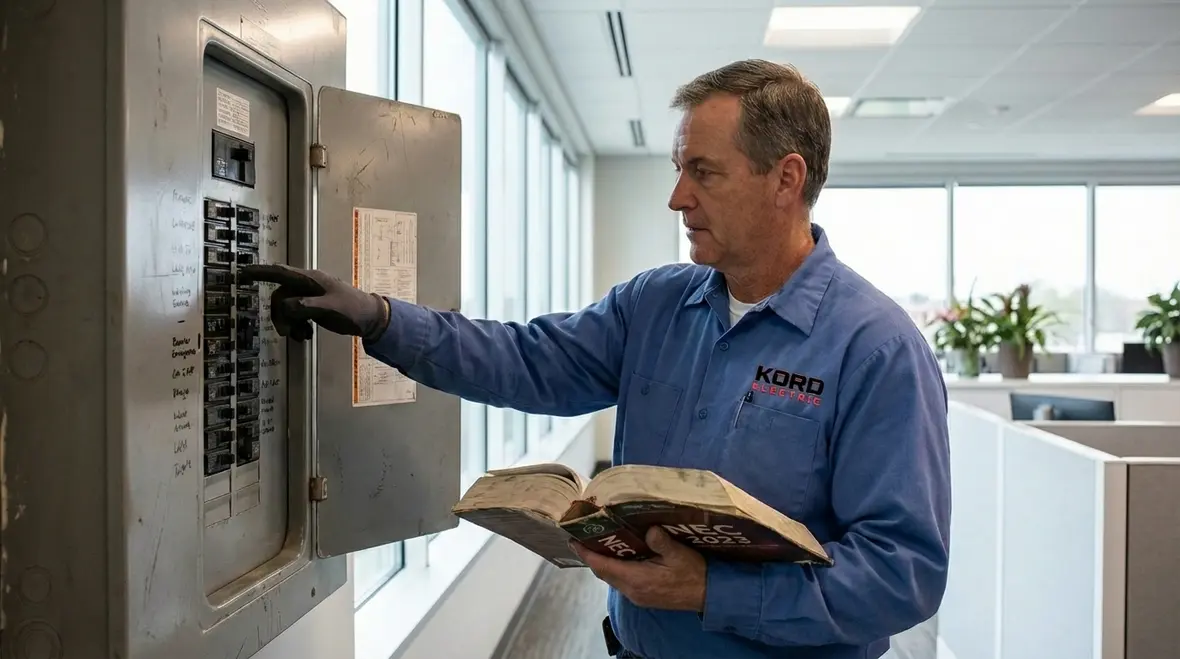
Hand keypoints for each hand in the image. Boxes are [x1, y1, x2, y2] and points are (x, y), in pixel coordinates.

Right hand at [237, 264, 389, 341]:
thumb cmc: (353, 309)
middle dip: (280, 315)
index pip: (281, 272)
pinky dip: (297, 327)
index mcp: (311, 279)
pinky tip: (305, 335)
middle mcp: (308, 286)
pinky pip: (296, 315)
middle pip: (281, 296)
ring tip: (300, 336)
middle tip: (284, 332)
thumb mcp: (330, 308)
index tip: (243, 272)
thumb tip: (286, 307)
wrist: (371, 319)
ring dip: (289, 324)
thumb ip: (306, 306)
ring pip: (287, 309)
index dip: (261, 272)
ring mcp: (310, 297)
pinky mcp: (313, 308)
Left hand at [571, 525, 705, 611]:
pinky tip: (619, 554)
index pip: (603, 566)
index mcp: (637, 580)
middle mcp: (632, 591)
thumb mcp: (680, 554)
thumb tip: (649, 529)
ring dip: (604, 561)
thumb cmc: (694, 574)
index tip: (573, 540)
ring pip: (612, 577)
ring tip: (598, 541)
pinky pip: (621, 580)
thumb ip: (662, 541)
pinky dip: (615, 567)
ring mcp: (637, 595)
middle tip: (584, 535)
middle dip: (592, 555)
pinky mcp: (643, 596)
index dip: (587, 553)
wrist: (709, 596)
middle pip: (604, 572)